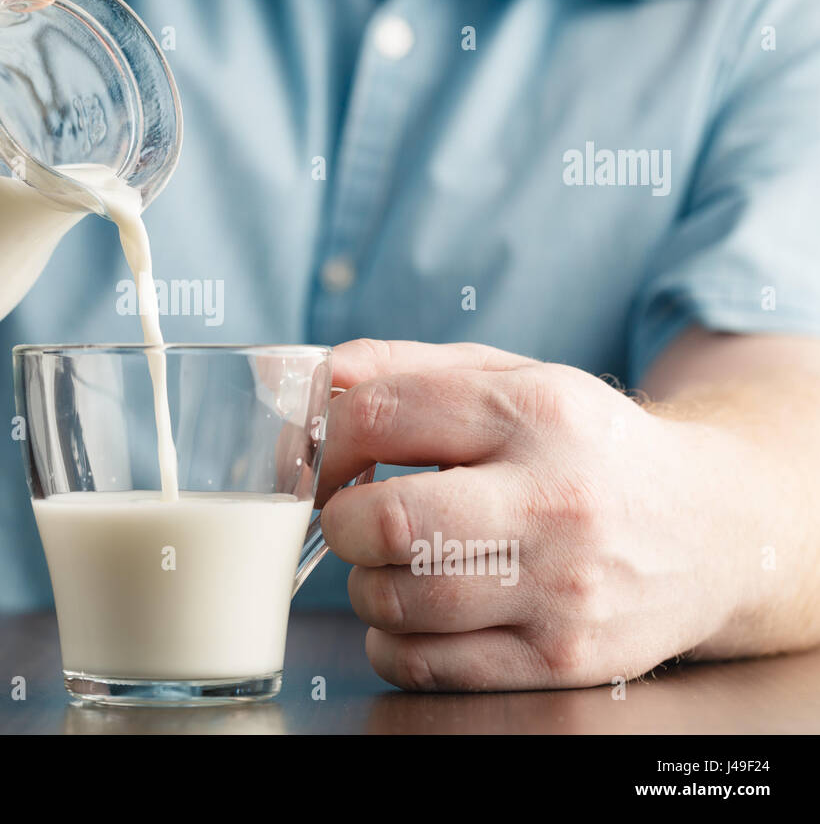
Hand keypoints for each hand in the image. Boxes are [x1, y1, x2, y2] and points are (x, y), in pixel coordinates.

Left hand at [316, 339, 756, 690]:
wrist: (711, 529)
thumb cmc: (584, 449)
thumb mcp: (512, 380)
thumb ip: (408, 368)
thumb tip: (321, 376)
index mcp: (535, 411)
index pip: (381, 418)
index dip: (329, 442)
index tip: (330, 461)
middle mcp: (554, 499)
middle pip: (385, 523)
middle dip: (341, 521)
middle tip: (354, 519)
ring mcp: (561, 589)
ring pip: (396, 601)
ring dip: (366, 584)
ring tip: (395, 563)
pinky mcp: (561, 659)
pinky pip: (424, 664)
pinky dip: (393, 640)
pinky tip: (420, 611)